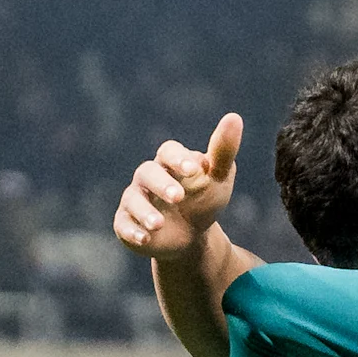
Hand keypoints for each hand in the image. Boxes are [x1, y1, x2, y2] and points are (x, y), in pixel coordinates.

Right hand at [112, 113, 241, 259]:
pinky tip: (145, 239)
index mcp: (170, 163)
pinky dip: (132, 231)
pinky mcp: (126, 224)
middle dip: (161, 184)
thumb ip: (223, 151)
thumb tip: (234, 117)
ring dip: (145, 211)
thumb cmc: (204, 200)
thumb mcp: (218, 179)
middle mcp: (148, 178)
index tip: (194, 170)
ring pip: (133, 200)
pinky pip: (123, 225)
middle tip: (178, 197)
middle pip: (147, 173)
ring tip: (158, 224)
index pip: (168, 152)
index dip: (178, 159)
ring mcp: (135, 201)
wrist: (191, 238)